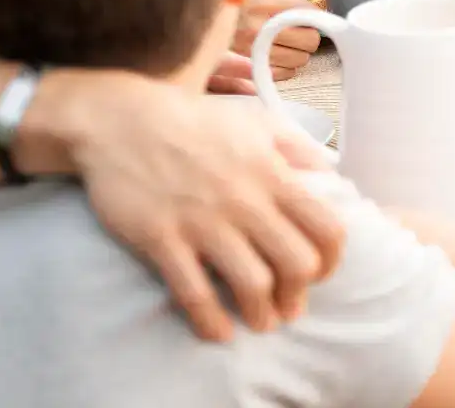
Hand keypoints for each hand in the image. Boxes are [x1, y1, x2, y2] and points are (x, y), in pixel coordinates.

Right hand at [41, 70, 345, 340]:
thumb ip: (298, 148)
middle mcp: (244, 200)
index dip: (332, 259)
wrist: (121, 121)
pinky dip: (211, 321)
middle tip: (289, 304)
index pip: (326, 227)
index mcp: (271, 173)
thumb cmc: (195, 122)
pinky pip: (194, 292)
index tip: (321, 272)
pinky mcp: (161, 238)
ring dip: (262, 314)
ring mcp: (202, 222)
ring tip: (260, 320)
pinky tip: (219, 332)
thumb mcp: (257, 121)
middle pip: (296, 264)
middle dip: (298, 294)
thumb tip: (333, 179)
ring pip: (252, 284)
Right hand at [225, 0, 321, 84]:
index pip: (305, 11)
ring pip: (299, 59)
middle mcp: (260, 29)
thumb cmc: (229, 0)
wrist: (200, 16)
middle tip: (305, 28)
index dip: (314, 11)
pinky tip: (282, 55)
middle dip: (311, 33)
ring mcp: (255, 50)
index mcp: (264, 5)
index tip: (311, 11)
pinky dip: (288, 66)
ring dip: (301, 51)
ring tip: (293, 42)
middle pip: (309, 39)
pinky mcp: (250, 66)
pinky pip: (284, 73)